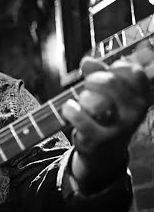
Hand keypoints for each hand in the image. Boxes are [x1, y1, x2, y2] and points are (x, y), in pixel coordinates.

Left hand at [61, 56, 151, 188]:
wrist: (104, 151)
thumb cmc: (107, 116)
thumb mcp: (108, 94)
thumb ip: (98, 74)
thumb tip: (87, 61)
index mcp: (141, 96)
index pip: (134, 72)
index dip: (115, 68)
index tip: (107, 72)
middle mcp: (135, 111)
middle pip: (111, 82)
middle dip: (94, 80)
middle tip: (89, 86)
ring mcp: (120, 126)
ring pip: (96, 100)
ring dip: (84, 98)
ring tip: (83, 103)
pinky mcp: (101, 139)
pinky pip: (81, 118)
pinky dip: (70, 110)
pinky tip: (70, 108)